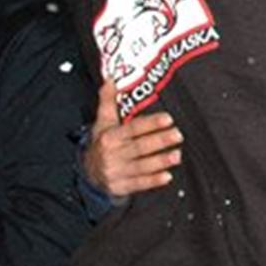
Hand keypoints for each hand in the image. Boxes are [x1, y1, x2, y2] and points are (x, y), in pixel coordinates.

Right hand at [83, 79, 182, 197]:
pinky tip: (167, 177)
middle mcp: (112, 154)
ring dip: (160, 161)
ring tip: (177, 155)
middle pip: (139, 147)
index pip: (133, 128)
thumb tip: (111, 78)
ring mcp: (116, 172)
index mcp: (109, 136)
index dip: (151, 123)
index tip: (168, 119)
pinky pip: (138, 184)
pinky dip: (152, 181)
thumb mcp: (102, 122)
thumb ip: (108, 100)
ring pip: (141, 166)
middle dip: (160, 141)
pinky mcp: (120, 187)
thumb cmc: (102, 143)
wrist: (87, 173)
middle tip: (178, 135)